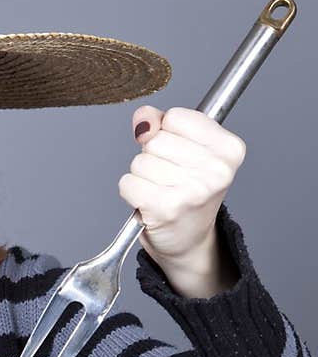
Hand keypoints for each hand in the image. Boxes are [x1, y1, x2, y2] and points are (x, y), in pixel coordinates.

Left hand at [120, 105, 246, 266]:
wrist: (189, 239)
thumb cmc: (188, 189)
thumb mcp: (186, 147)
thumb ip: (161, 122)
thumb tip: (143, 120)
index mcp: (229, 149)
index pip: (175, 117)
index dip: (168, 132)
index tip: (180, 153)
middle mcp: (217, 170)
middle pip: (155, 140)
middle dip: (153, 156)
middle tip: (170, 176)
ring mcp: (193, 191)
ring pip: (140, 162)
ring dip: (143, 176)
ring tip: (162, 190)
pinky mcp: (166, 209)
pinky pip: (128, 183)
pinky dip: (131, 191)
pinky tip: (149, 202)